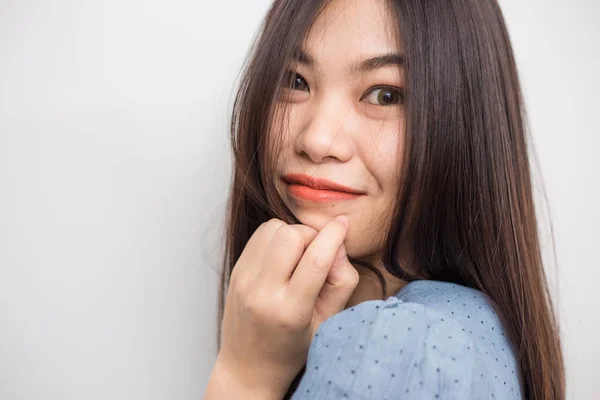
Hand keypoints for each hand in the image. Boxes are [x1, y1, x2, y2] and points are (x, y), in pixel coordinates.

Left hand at [217, 216, 359, 393]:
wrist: (248, 366)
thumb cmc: (293, 347)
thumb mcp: (328, 322)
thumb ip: (341, 281)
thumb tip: (337, 243)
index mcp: (290, 311)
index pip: (315, 260)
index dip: (334, 235)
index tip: (344, 223)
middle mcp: (262, 293)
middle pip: (291, 235)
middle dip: (311, 236)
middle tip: (316, 254)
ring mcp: (244, 280)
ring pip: (273, 228)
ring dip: (292, 234)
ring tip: (298, 257)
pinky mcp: (236, 270)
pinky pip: (260, 234)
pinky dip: (276, 237)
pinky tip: (282, 259)